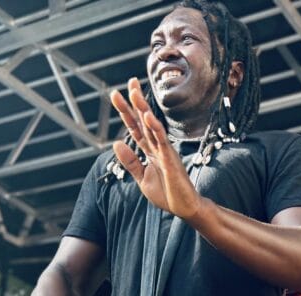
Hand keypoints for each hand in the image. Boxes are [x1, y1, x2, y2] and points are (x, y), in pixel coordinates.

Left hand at [109, 78, 203, 219]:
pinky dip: (155, 128)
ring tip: (134, 93)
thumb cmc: (167, 194)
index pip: (136, 127)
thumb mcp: (142, 178)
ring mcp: (165, 152)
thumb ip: (130, 161)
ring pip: (152, 126)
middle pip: (143, 121)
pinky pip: (162, 141)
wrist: (184, 208)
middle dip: (135, 102)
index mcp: (149, 151)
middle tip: (129, 81)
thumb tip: (116, 143)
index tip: (117, 94)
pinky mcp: (171, 160)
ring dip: (143, 109)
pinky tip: (148, 116)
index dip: (126, 112)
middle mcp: (157, 147)